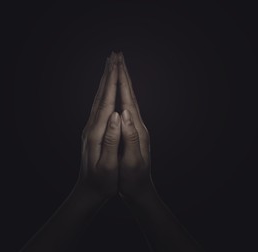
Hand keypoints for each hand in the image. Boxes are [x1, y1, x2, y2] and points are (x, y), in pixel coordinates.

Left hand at [77, 52, 120, 199]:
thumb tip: (116, 116)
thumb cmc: (102, 182)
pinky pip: (98, 107)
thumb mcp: (109, 165)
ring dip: (105, 81)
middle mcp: (91, 127)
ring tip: (110, 67)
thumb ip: (112, 140)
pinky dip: (103, 94)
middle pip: (101, 95)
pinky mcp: (92, 132)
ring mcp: (90, 129)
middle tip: (114, 56)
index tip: (118, 64)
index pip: (107, 102)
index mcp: (97, 133)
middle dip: (108, 75)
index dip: (113, 83)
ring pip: (98, 99)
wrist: (88, 191)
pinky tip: (105, 90)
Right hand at [117, 53, 153, 199]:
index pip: (128, 100)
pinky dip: (121, 97)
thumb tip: (124, 114)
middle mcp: (138, 125)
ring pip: (128, 100)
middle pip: (130, 95)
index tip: (117, 63)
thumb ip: (130, 138)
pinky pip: (126, 109)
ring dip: (123, 83)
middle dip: (123, 75)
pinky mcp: (131, 133)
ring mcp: (135, 128)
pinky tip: (118, 94)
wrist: (140, 190)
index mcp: (137, 130)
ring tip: (117, 69)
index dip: (122, 81)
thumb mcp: (132, 161)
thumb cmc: (134, 179)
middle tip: (117, 56)